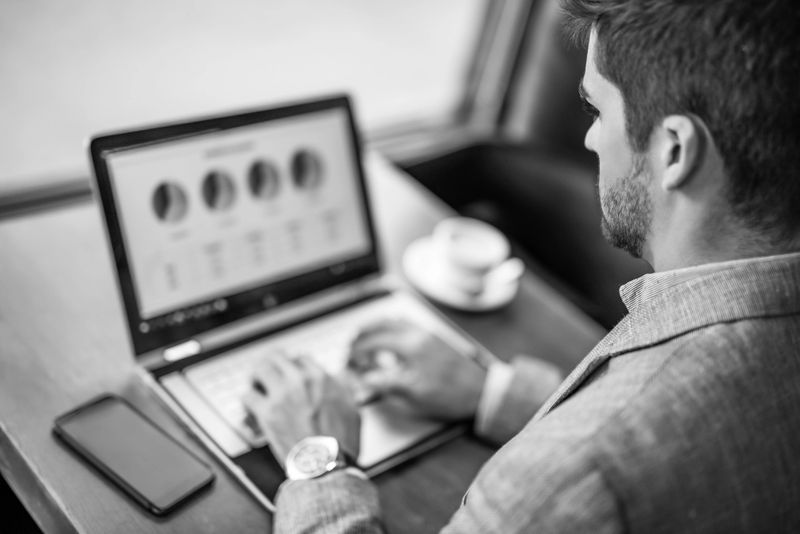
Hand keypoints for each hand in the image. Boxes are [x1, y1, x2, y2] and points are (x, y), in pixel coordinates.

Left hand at [241, 353, 360, 466]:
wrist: (326, 466)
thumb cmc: (341, 444)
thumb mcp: (353, 409)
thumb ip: (343, 388)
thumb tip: (340, 378)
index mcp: (321, 378)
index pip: (300, 359)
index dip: (293, 367)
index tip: (290, 374)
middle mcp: (300, 380)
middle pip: (277, 357)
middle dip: (271, 365)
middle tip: (267, 374)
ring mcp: (282, 394)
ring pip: (259, 369)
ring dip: (256, 377)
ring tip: (256, 386)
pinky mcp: (267, 412)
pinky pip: (247, 395)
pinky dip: (248, 401)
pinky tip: (251, 408)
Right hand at [348, 319, 486, 420]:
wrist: (481, 391)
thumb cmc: (450, 395)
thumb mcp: (413, 394)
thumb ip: (385, 384)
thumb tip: (364, 379)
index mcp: (410, 345)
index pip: (374, 341)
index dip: (357, 350)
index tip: (348, 360)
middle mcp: (417, 334)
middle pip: (382, 325)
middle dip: (362, 334)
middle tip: (350, 345)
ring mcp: (427, 333)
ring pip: (394, 321)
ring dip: (376, 328)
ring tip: (364, 338)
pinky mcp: (434, 338)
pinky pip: (406, 324)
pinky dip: (391, 327)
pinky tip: (389, 339)